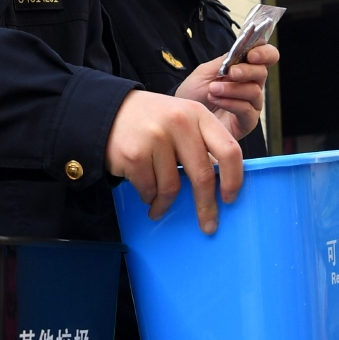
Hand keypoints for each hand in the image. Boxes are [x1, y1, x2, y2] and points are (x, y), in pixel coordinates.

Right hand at [105, 89, 243, 233]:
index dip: (233, 179)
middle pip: (202, 175)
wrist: (105, 114)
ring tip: (158, 206)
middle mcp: (179, 122)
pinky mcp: (134, 154)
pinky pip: (149, 190)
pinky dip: (148, 197)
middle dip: (206, 206)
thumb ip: (201, 144)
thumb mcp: (181, 120)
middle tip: (208, 226)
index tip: (229, 199)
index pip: (229, 149)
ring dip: (165, 204)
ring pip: (172, 187)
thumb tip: (220, 185)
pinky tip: (144, 192)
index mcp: (197, 114)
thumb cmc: (150, 123)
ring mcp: (155, 137)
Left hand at [174, 43, 275, 139]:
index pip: (267, 57)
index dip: (264, 53)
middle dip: (247, 71)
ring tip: (213, 90)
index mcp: (244, 69)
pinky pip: (246, 109)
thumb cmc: (193, 94)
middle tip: (230, 72)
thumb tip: (241, 51)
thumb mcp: (205, 72)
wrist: (183, 117)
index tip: (251, 55)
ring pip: (254, 92)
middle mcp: (251, 85)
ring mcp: (251, 104)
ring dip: (232, 89)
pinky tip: (215, 100)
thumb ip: (224, 62)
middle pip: (262, 73)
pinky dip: (230, 103)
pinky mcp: (247, 122)